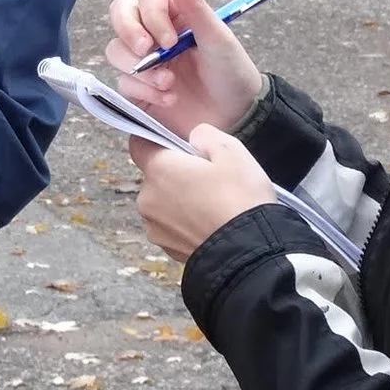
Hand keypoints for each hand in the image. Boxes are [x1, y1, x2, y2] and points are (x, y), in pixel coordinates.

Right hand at [105, 0, 265, 135]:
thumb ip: (193, 5)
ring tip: (169, 84)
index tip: (170, 41)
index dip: (151, 17)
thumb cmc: (231, 72)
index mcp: (173, 16)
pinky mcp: (137, 90)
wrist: (236, 117)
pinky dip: (145, 92)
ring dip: (140, 69)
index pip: (144, 0)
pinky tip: (169, 99)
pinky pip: (123, 84)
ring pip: (115, 51)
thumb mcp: (217, 38)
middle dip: (129, 33)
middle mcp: (153, 35)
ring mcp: (143, 62)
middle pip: (119, 17)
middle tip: (147, 52)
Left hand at [132, 125, 275, 265]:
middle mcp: (147, 198)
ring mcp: (154, 227)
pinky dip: (185, 223)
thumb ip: (205, 135)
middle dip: (176, 174)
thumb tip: (193, 138)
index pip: (139, 145)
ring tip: (212, 206)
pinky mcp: (166, 249)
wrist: (250, 254)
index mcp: (158, 170)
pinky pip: (171, 227)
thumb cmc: (240, 198)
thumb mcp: (232, 152)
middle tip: (209, 179)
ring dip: (179, 201)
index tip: (179, 146)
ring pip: (162, 203)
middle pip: (155, 176)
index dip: (157, 142)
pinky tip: (210, 225)